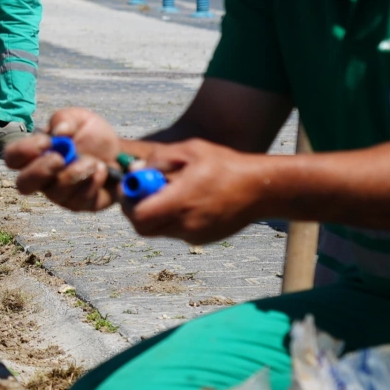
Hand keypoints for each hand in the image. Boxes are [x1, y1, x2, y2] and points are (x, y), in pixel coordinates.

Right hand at [5, 107, 121, 212]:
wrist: (120, 154)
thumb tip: (59, 132)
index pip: (12, 158)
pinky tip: (102, 170)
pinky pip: (81, 198)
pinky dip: (94, 181)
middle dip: (40, 172)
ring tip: (93, 161)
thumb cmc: (92, 136)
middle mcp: (42, 177)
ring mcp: (59, 193)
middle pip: (23, 185)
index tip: (47, 141)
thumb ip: (65, 119)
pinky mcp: (79, 204)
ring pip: (55, 192)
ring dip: (75, 174)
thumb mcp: (79, 119)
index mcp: (35, 154)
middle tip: (60, 159)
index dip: (23, 151)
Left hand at [126, 138, 265, 243]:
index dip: (129, 202)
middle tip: (142, 193)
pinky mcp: (201, 239)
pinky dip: (171, 219)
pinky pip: (175, 232)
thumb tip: (136, 169)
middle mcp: (185, 223)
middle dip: (136, 211)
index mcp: (181, 201)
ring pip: (158, 231)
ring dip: (154, 215)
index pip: (139, 215)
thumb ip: (158, 158)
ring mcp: (194, 234)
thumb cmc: (225, 165)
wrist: (261, 189)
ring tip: (169, 193)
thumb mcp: (190, 150)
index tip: (132, 187)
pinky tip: (186, 202)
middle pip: (143, 228)